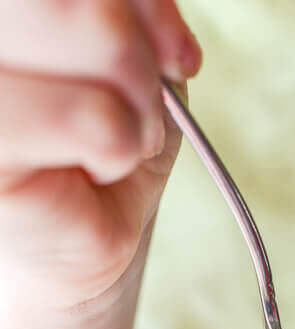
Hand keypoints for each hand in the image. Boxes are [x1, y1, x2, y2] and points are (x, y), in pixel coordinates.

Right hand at [0, 0, 201, 310]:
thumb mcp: (135, 62)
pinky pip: (91, 118)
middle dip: (140, 61)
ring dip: (138, 109)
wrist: (81, 238)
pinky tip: (93, 168)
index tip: (176, 54)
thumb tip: (158, 13)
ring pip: (102, 40)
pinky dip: (119, 151)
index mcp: (18, 9)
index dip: (142, 2)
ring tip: (116, 141)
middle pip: (93, 0)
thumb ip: (135, 12)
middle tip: (138, 111)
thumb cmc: (100, 146)